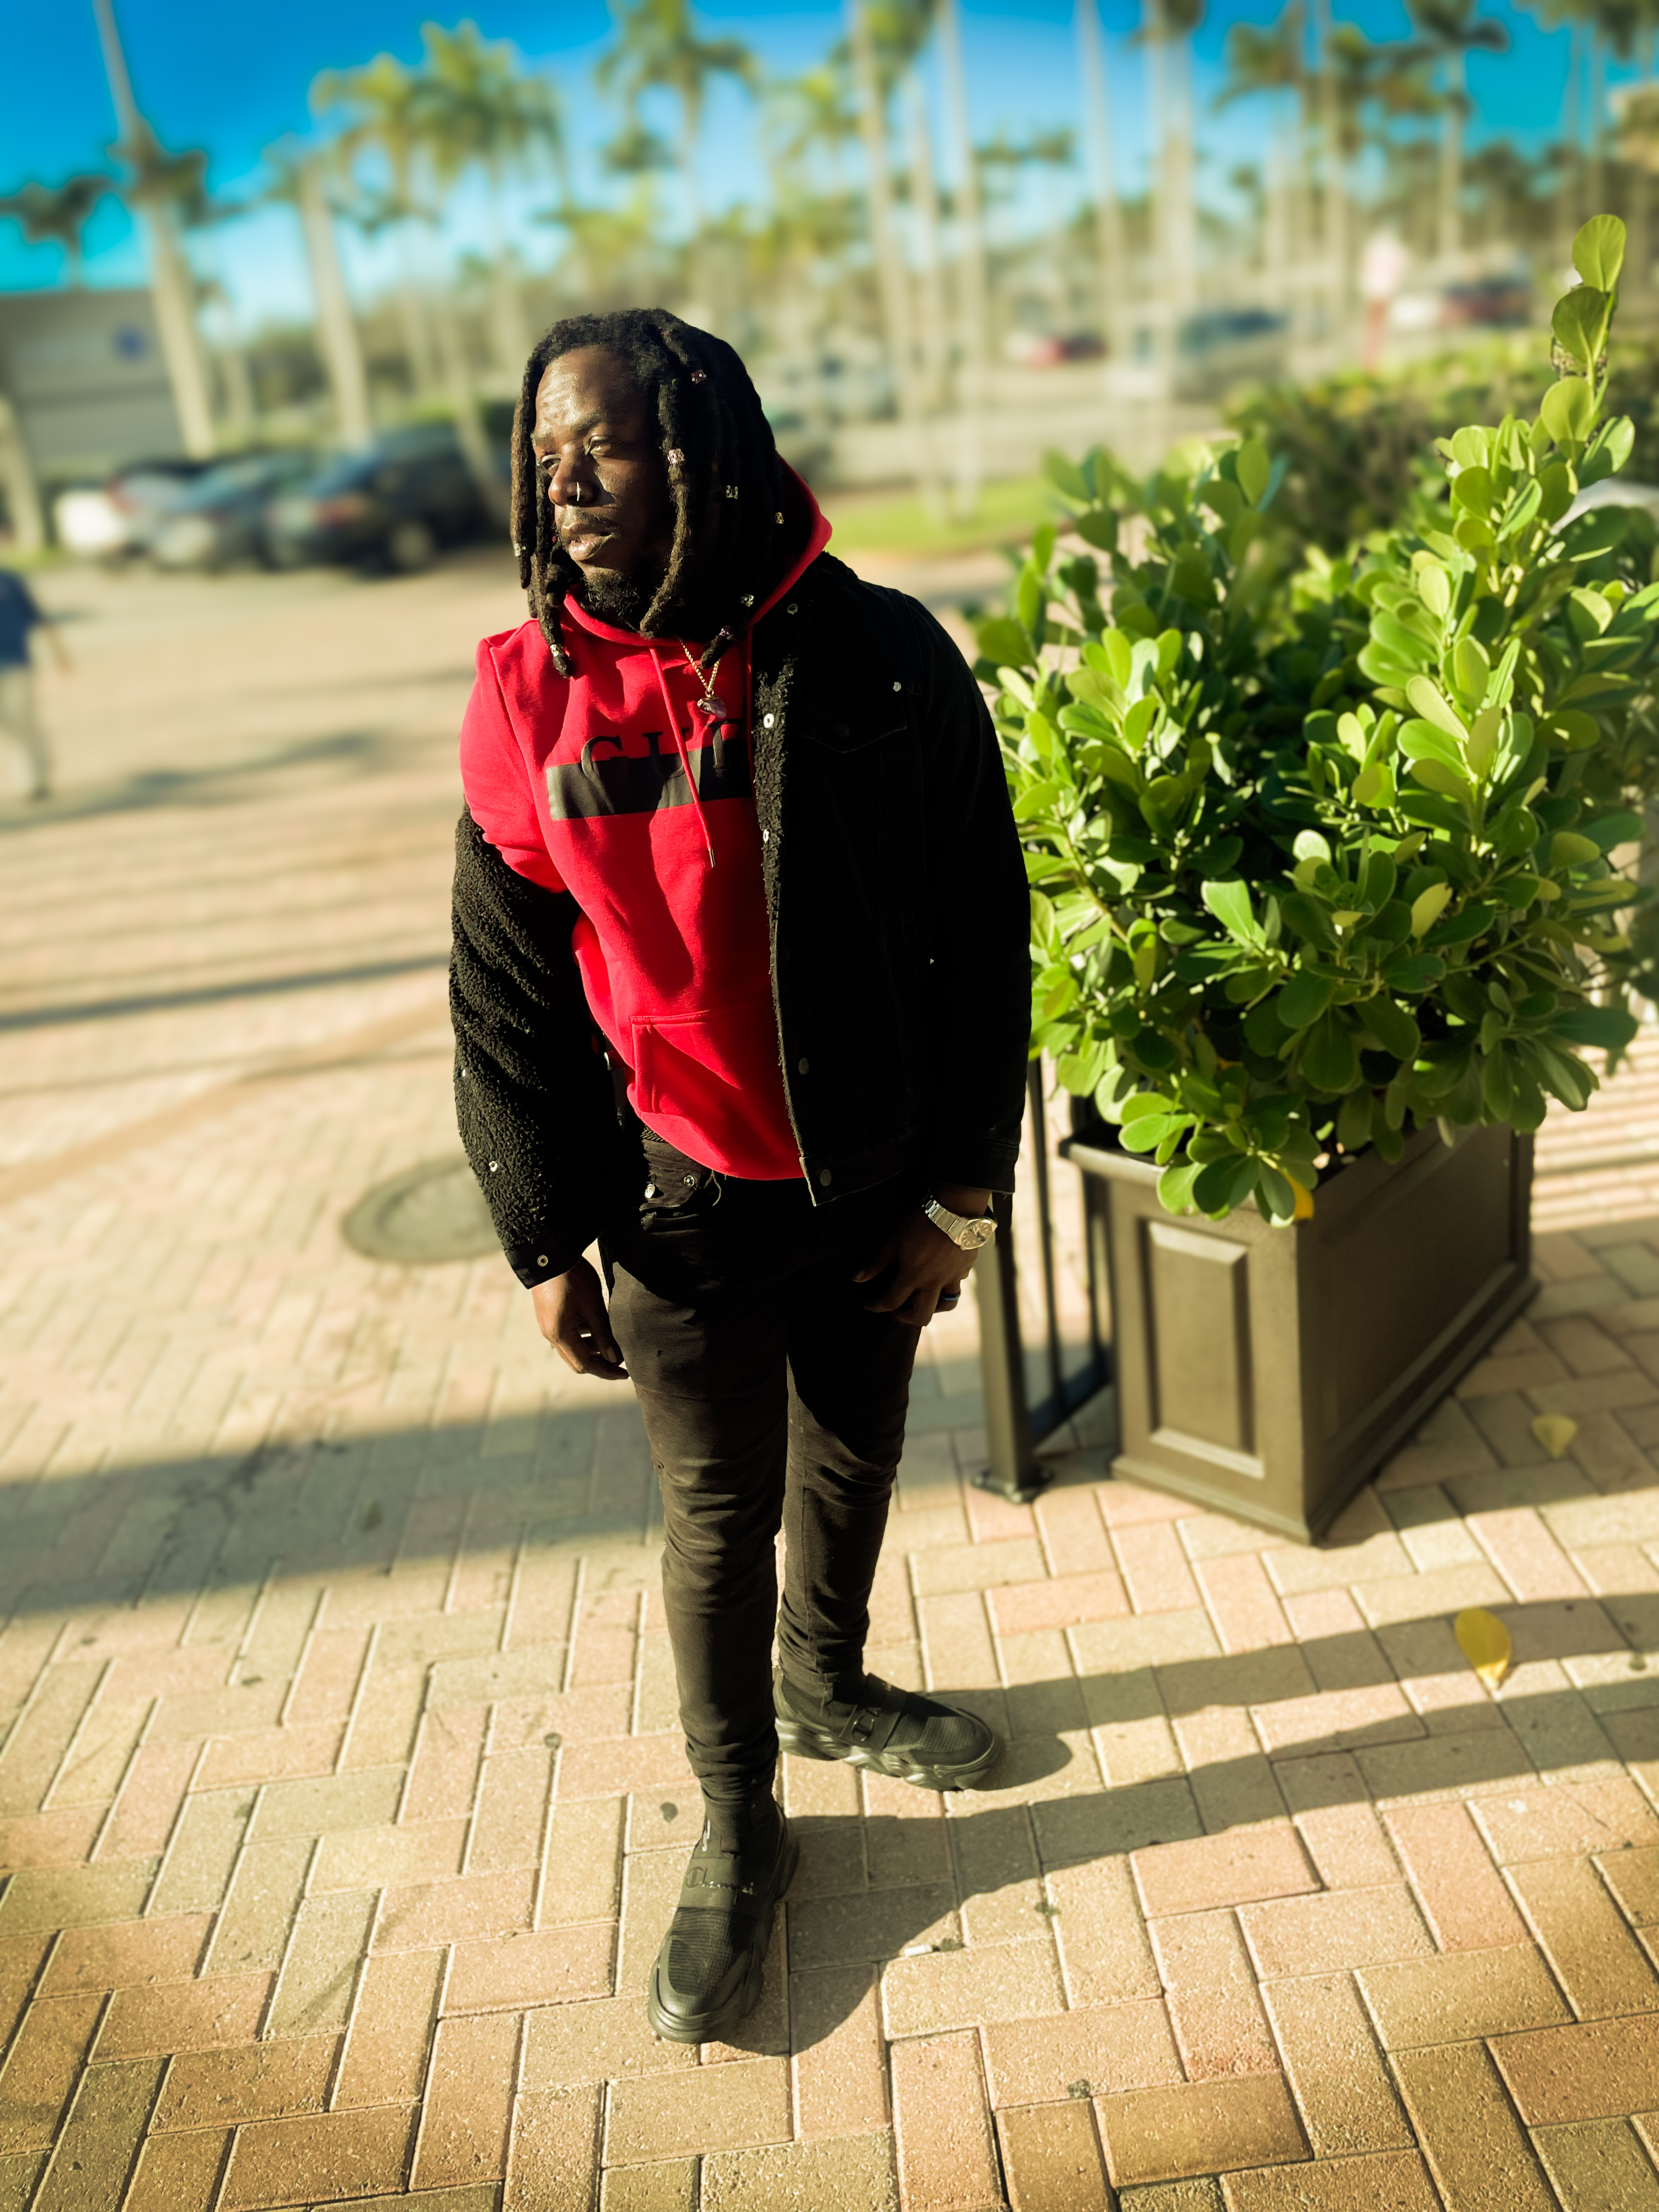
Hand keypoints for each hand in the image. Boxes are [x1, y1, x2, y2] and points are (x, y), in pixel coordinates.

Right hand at [531, 1259, 628, 1378]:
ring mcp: (548, 1325)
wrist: (549, 1255)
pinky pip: (568, 1335)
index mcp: (560, 1335)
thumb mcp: (593, 1306)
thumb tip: (615, 1358)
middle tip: (621, 1362)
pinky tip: (598, 1328)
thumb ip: (604, 1334)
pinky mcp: (550, 1316)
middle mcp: (551, 1334)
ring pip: (573, 1348)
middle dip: (600, 1363)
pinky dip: (584, 1337)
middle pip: (577, 1360)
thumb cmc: (572, 1278)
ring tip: (613, 1343)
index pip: (585, 1365)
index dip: (606, 1371)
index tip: (625, 1373)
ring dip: (592, 1349)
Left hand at [854, 1205, 979, 1327]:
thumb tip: (857, 1278)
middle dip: (906, 1317)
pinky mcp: (966, 1266)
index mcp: (913, 1276)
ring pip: (947, 1304)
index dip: (876, 1305)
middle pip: (921, 1315)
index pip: (891, 1301)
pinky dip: (949, 1285)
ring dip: (933, 1306)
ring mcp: (953, 1276)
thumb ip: (876, 1261)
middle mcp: (934, 1282)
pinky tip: (943, 1275)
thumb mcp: (893, 1238)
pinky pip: (958, 1283)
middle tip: (897, 1310)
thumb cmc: (921, 1220)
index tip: (868, 1304)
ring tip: (922, 1298)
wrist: (957, 1205)